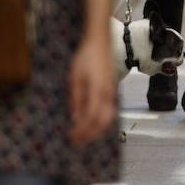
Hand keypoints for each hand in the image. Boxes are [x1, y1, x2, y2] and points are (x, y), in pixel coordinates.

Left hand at [69, 31, 117, 146]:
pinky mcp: (113, 91)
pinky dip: (102, 122)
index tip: (72, 138)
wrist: (100, 42)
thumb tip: (75, 118)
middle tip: (78, 142)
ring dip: (97, 130)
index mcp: (97, 92)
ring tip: (85, 137)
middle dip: (90, 135)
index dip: (82, 131)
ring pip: (109, 119)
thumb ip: (76, 100)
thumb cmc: (86, 57)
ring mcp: (112, 93)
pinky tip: (93, 124)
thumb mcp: (75, 78)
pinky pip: (110, 112)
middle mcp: (108, 95)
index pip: (91, 118)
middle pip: (103, 123)